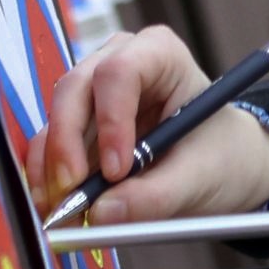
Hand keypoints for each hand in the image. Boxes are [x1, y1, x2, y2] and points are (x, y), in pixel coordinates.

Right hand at [28, 27, 268, 225]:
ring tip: (63, 213)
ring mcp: (93, 94)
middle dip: (67, 145)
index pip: (121, 71)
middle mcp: (119, 63)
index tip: (117, 170)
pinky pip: (50, 147)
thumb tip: (101, 213)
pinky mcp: (77, 126)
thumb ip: (156, 196)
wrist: (220, 165)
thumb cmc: (220, 154)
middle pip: (74, 91)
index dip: (111, 119)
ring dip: (52, 169)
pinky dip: (48, 179)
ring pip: (55, 121)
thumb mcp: (201, 176)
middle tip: (70, 195)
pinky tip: (56, 207)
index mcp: (161, 55)